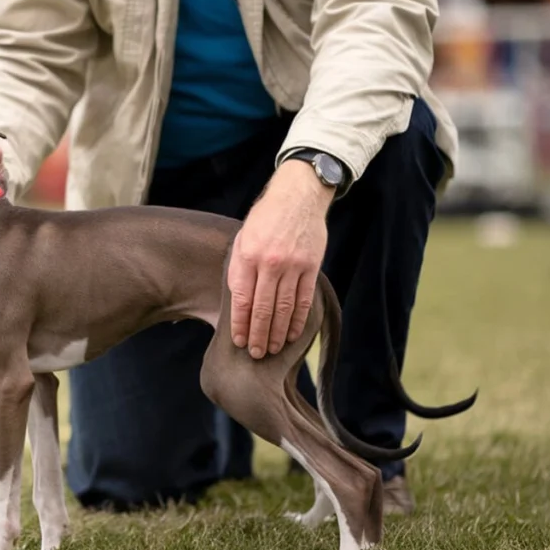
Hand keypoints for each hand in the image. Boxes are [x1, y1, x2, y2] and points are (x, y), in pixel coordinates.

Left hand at [228, 160, 335, 358]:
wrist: (297, 196)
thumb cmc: (265, 219)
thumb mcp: (242, 239)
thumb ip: (240, 269)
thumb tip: (238, 303)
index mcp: (248, 256)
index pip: (243, 300)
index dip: (241, 324)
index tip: (239, 341)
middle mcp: (271, 263)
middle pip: (264, 309)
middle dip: (259, 335)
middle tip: (256, 353)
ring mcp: (293, 266)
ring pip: (285, 308)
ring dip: (278, 333)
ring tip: (272, 348)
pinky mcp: (311, 267)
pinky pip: (304, 300)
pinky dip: (298, 320)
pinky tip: (293, 334)